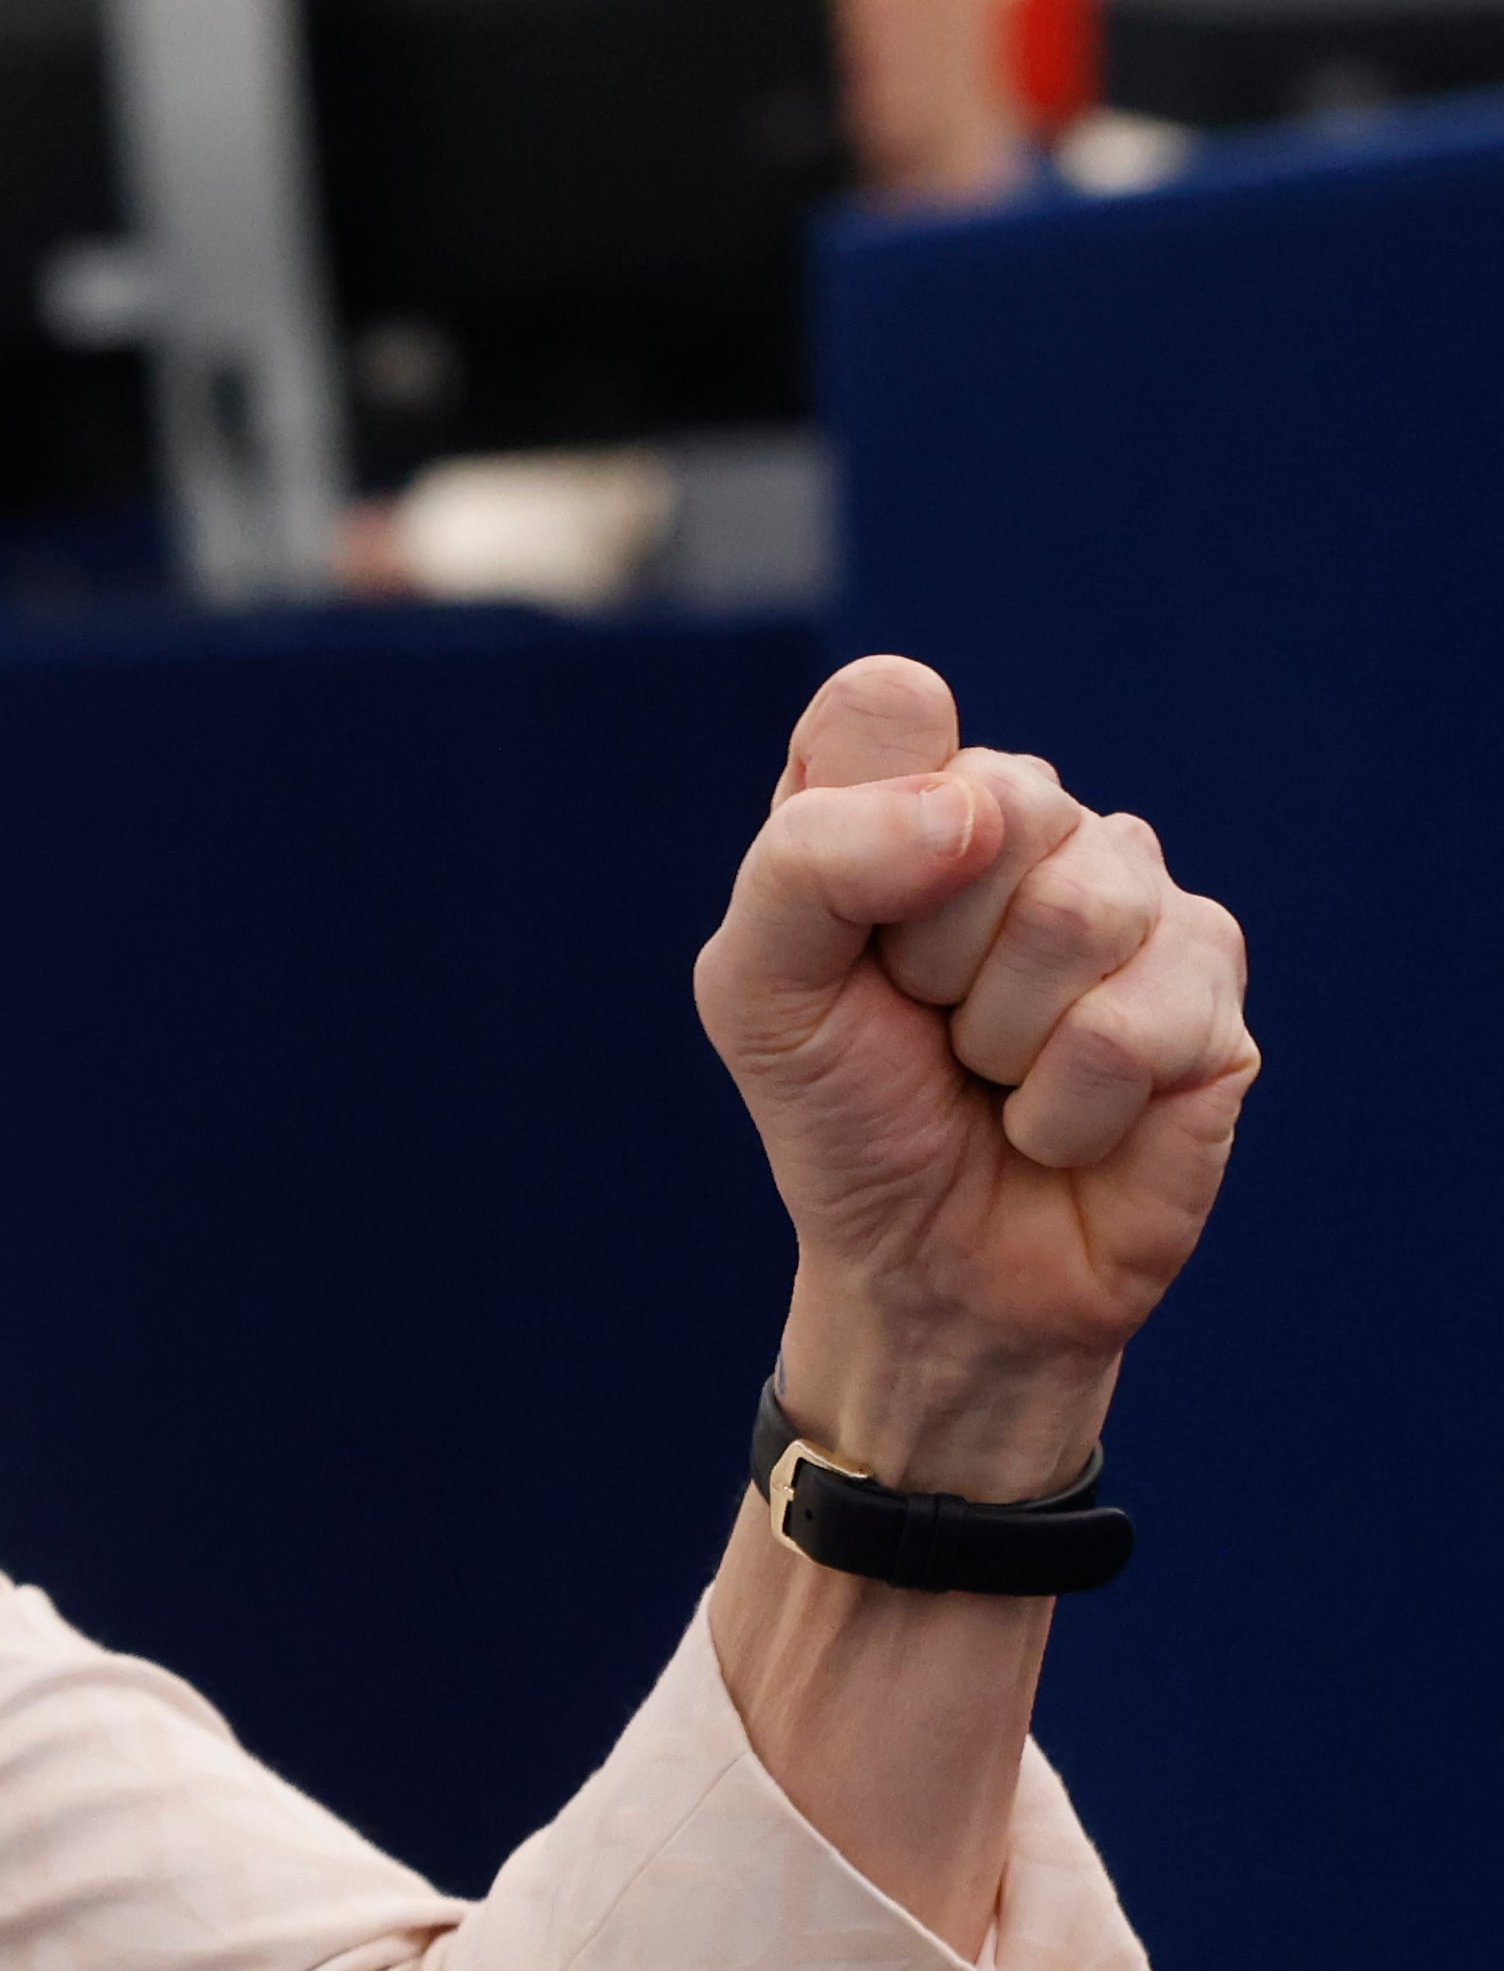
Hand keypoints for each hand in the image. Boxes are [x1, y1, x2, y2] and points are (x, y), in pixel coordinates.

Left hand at [694, 655, 1255, 1498]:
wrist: (929, 1264)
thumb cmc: (844, 1110)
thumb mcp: (757, 988)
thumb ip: (810, 861)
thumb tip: (972, 809)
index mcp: (910, 788)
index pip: (892, 706)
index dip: (857, 827)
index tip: (844, 931)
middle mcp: (1034, 822)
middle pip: (1003, 806)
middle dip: (929, 953)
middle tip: (922, 1022)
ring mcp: (1139, 900)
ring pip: (1083, 912)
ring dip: (1001, 1037)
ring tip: (992, 1074)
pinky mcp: (1214, 997)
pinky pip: (1138, 1026)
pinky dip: (1067, 1108)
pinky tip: (1060, 1124)